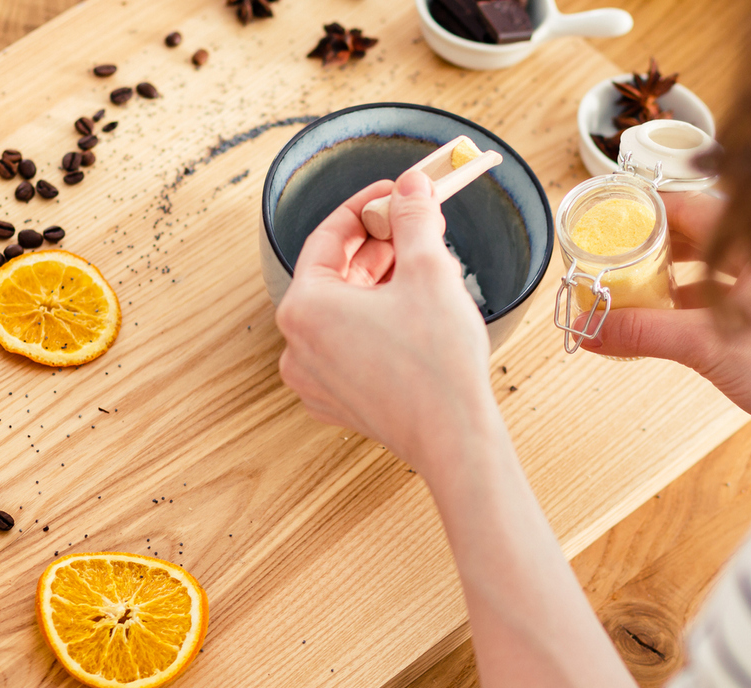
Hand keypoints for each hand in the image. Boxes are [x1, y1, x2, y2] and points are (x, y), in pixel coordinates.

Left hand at [277, 171, 499, 464]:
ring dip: (380, 283)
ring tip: (422, 266)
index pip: (329, 237)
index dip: (367, 206)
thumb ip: (414, 218)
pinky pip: (350, 346)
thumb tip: (412, 187)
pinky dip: (377, 322)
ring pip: (344, 311)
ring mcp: (314, 379)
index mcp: (304, 307)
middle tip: (415, 225)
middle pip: (335, 274)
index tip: (396, 193)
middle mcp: (296, 345)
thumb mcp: (428, 270)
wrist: (453, 437)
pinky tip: (415, 312)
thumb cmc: (436, 360)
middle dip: (377, 246)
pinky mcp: (338, 402)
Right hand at [582, 191, 750, 454]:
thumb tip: (594, 326)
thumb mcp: (705, 344)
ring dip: (665, 275)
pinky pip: (710, 299)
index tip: (611, 215)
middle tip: (612, 253)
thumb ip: (645, 333)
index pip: (688, 205)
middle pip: (692, 235)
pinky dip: (680, 304)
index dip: (646, 208)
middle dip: (649, 244)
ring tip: (628, 285)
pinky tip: (658, 318)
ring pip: (702, 267)